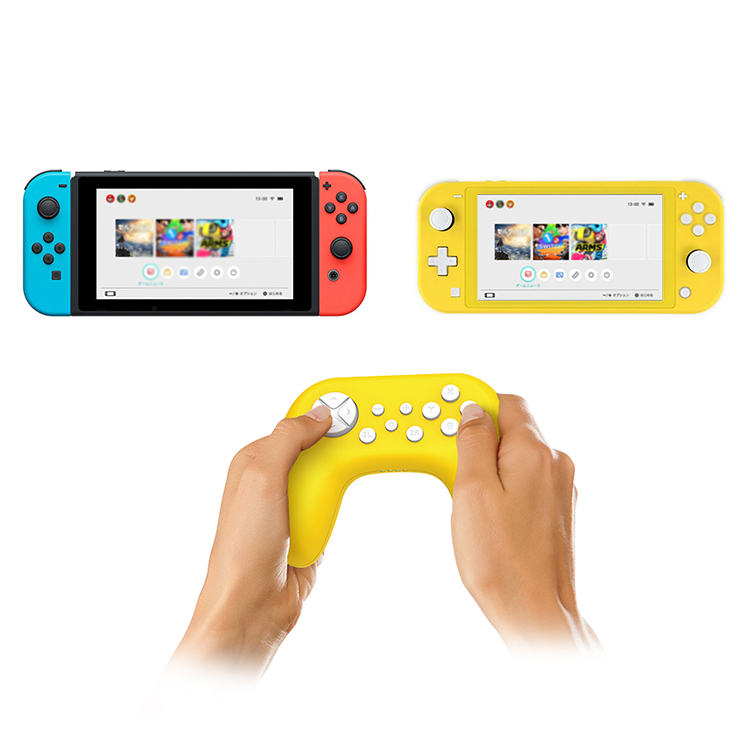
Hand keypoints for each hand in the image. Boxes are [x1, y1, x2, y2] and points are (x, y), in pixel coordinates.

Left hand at [169, 404, 332, 676]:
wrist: (252, 606)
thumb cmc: (243, 547)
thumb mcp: (262, 477)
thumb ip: (289, 438)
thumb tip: (318, 413)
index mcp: (255, 459)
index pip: (295, 423)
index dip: (322, 415)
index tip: (351, 410)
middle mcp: (273, 479)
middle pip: (318, 449)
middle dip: (334, 456)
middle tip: (349, 458)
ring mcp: (291, 505)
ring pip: (330, 479)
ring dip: (333, 492)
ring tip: (320, 506)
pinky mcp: (308, 527)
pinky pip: (335, 509)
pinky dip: (336, 514)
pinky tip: (324, 525)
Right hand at [452, 396, 600, 656]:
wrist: (535, 612)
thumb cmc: (502, 561)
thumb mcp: (471, 491)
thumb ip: (471, 442)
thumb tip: (472, 411)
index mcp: (535, 452)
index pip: (506, 401)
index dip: (473, 406)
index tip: (449, 422)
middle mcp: (555, 464)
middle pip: (511, 428)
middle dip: (476, 440)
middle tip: (450, 466)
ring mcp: (560, 488)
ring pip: (516, 456)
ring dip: (488, 465)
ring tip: (466, 498)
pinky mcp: (557, 510)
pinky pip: (526, 480)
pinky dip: (503, 485)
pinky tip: (487, 514)